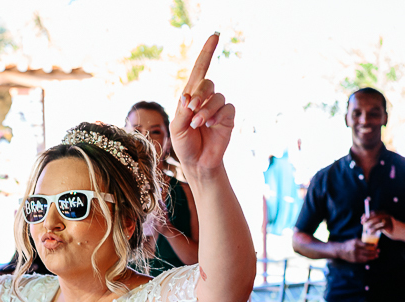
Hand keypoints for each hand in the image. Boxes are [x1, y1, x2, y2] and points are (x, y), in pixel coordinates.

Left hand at [170, 33, 233, 178]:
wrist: (197, 163)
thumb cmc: (185, 145)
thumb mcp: (177, 128)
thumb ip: (182, 111)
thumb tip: (189, 97)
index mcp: (190, 96)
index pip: (199, 70)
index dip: (207, 53)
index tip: (215, 35)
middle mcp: (205, 98)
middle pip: (206, 82)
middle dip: (198, 94)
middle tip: (191, 110)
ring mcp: (217, 107)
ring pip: (217, 96)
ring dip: (206, 109)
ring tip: (198, 124)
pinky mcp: (228, 118)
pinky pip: (226, 108)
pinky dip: (217, 115)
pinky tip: (210, 125)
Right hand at [339, 239, 378, 263]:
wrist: (340, 250)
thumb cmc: (349, 244)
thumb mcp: (354, 240)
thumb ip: (362, 242)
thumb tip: (372, 244)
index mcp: (355, 243)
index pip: (366, 245)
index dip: (372, 246)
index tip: (376, 245)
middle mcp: (355, 249)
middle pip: (367, 251)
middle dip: (374, 251)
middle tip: (378, 251)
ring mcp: (355, 256)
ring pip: (366, 257)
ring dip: (372, 256)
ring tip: (376, 255)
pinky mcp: (355, 260)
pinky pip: (363, 260)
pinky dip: (368, 259)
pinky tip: (371, 258)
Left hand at [362, 212, 395, 237]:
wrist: (396, 232)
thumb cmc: (386, 226)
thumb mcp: (380, 222)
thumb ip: (373, 219)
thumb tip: (363, 218)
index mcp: (383, 213)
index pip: (373, 212)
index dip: (367, 215)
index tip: (361, 219)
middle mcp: (386, 215)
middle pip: (375, 216)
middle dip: (367, 219)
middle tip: (362, 223)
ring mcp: (388, 220)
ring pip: (377, 221)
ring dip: (370, 225)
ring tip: (366, 229)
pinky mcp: (389, 226)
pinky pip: (379, 228)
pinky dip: (374, 230)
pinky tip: (370, 233)